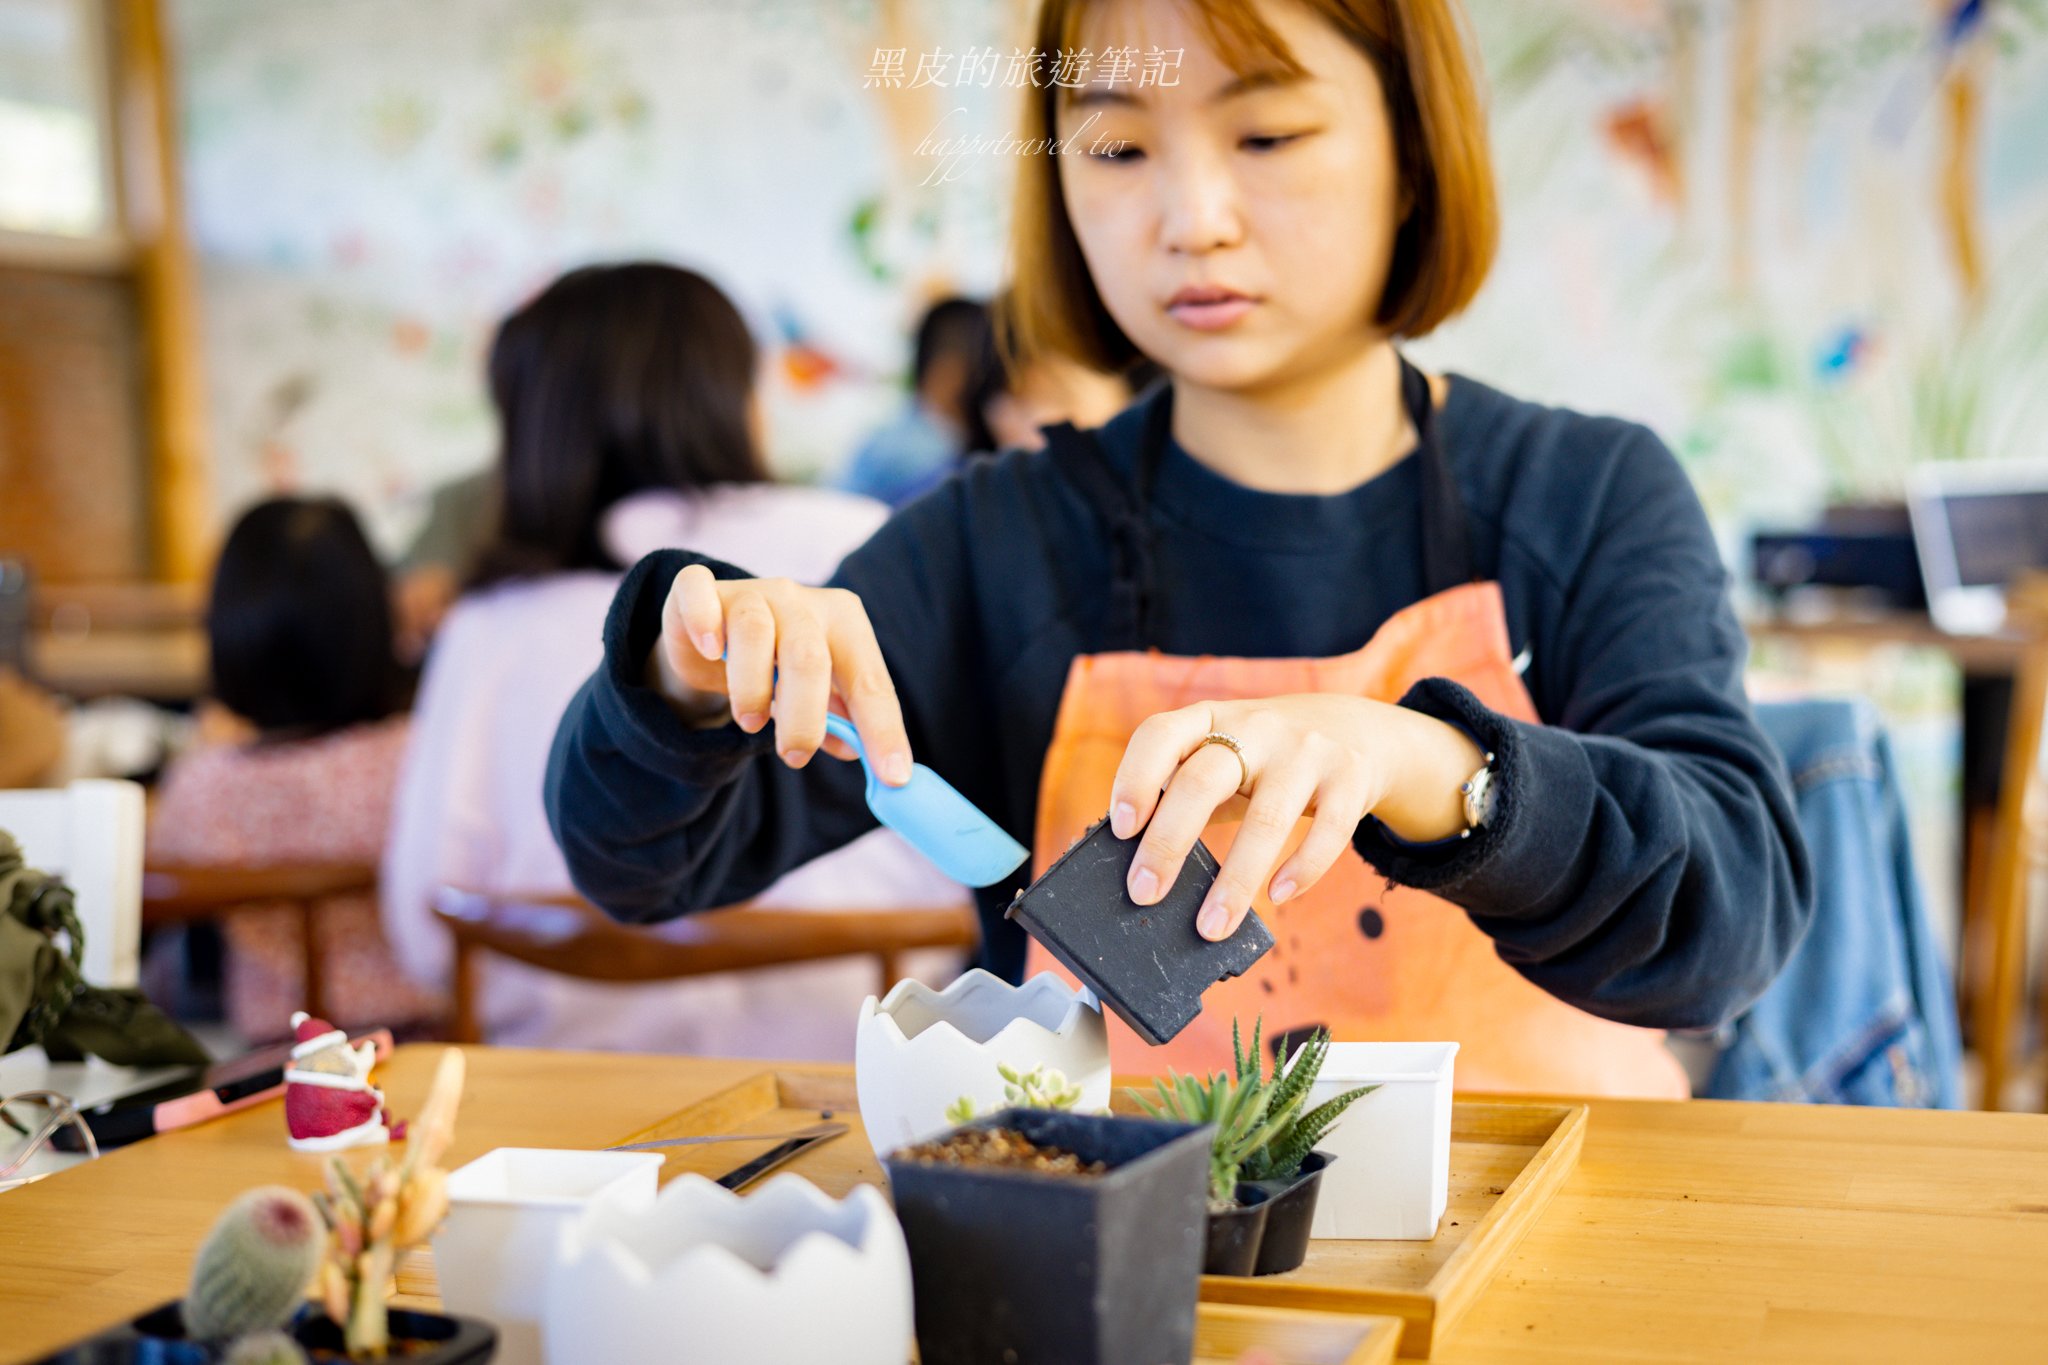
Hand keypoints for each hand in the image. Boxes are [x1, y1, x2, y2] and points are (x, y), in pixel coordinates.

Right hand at [648, 564, 911, 781]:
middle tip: (795, 755)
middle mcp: (799, 599)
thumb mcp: (815, 698)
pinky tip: (710, 650)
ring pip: (754, 632)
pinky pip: (698, 592)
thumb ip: (840, 724)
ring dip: (752, 688)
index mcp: (843, 621)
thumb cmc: (774, 670)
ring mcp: (749, 591)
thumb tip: (857, 754)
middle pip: (809, 657)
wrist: (710, 642)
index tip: (894, 777)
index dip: (882, 730)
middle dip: (804, 717)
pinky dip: (704, 622)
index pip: (870, 680)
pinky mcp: (696, 591)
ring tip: (750, 722)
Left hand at [1108, 694, 1484, 940]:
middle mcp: (1256, 728)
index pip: (1160, 735)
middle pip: (1202, 782)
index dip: (1135, 778)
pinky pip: (1328, 830)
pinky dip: (1303, 869)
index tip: (1120, 829)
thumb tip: (1140, 865)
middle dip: (1167, 842)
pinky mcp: (1350, 778)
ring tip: (1210, 927)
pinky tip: (1278, 895)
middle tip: (1143, 894)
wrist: (1356, 730)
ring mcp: (1306, 751)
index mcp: (1209, 718)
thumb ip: (1183, 792)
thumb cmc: (1266, 758)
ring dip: (1234, 881)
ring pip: (1267, 818)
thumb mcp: (1222, 755)